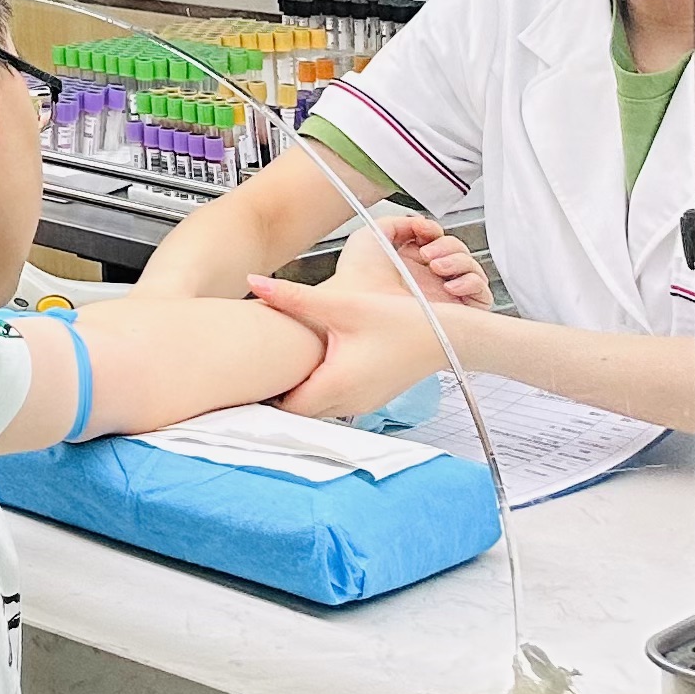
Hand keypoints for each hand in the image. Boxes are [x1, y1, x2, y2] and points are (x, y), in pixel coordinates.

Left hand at [248, 274, 446, 419]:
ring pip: (316, 409)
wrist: (446, 336)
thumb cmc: (401, 322)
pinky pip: (333, 403)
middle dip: (276, 391)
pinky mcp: (369, 398)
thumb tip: (253, 282)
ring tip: (280, 364)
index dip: (262, 391)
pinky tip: (312, 365)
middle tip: (256, 366)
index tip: (247, 370)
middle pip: (297, 411)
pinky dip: (318, 390)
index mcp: (337, 385)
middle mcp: (347, 403)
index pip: (284, 406)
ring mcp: (360, 404)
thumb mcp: (343, 306)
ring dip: (298, 391)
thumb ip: (294, 297)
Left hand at [339, 209, 487, 311]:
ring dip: (458, 261)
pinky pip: (482, 294)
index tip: (423, 230)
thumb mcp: (371, 235)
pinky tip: (449, 285)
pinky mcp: (457, 313)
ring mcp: (444, 295)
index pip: (438, 241)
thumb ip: (397, 222)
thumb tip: (419, 222)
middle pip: (458, 251)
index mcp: (411, 262)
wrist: (360, 302)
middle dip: (447, 245)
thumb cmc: (358, 274)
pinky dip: (471, 283)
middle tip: (427, 253)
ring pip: (472, 268)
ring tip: (436, 267)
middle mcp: (429, 279)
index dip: (435, 232)